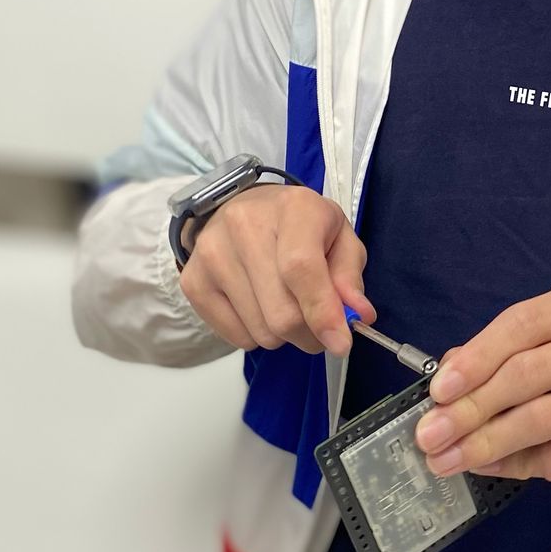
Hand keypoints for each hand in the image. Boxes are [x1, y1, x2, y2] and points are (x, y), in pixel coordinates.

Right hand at [180, 185, 372, 357]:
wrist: (243, 209)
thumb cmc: (299, 225)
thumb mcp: (339, 238)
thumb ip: (350, 276)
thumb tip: (357, 315)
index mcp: (292, 208)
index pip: (301, 268)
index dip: (322, 312)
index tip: (340, 343)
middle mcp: (244, 226)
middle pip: (281, 313)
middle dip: (309, 334)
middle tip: (317, 325)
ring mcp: (212, 254)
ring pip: (261, 331)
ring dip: (283, 335)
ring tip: (286, 305)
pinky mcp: (193, 281)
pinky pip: (236, 337)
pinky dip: (256, 334)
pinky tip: (258, 305)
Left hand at [412, 276, 550, 490]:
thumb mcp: (550, 346)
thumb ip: (502, 355)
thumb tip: (447, 386)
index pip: (525, 322)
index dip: (476, 357)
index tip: (438, 391)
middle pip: (530, 371)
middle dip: (471, 407)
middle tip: (431, 435)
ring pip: (542, 417)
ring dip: (486, 442)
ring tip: (450, 458)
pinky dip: (518, 464)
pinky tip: (492, 466)